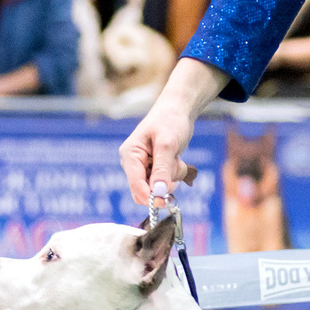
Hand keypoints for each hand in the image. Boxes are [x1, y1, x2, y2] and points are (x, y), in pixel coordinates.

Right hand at [119, 58, 224, 210]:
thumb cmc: (170, 120)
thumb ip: (162, 170)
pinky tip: (177, 159)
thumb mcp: (167, 144)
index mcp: (130, 155)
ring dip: (172, 177)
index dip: (149, 196)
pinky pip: (165, 181)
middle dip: (163, 185)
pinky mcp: (155, 168)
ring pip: (158, 187)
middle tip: (177, 172)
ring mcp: (144, 166)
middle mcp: (133, 163)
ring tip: (177, 158)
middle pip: (145, 191)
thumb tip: (158, 194)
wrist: (179, 109)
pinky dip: (175, 174)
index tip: (165, 201)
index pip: (135, 185)